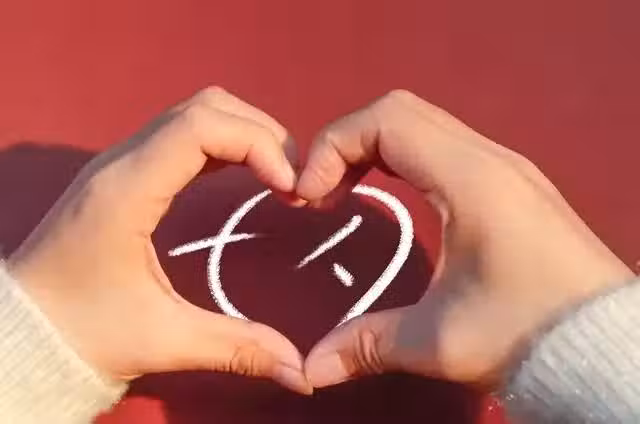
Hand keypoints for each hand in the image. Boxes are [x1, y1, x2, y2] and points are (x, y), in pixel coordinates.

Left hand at [7, 87, 311, 393]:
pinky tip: (249, 174)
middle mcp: (124, 162)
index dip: (258, 145)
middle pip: (207, 107)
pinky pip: (186, 133)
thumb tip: (301, 372)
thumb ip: (236, 349)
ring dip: (246, 134)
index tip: (290, 190)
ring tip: (279, 176)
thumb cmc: (84, 333)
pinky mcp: (130, 173)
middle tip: (294, 182)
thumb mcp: (164, 340)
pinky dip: (227, 143)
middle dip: (262, 135)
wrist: (26, 331)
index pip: (201, 126)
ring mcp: (124, 162)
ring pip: (197, 112)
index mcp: (127, 190)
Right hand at [298, 90, 633, 387]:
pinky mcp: (512, 184)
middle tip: (322, 195)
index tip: (309, 198)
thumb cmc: (527, 334)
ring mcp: (505, 167)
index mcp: (471, 178)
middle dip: (347, 145)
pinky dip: (402, 158)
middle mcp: (489, 159)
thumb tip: (310, 369)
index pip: (386, 120)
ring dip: (374, 149)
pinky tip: (392, 197)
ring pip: (423, 125)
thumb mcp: (439, 341)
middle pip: (400, 112)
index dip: (332, 147)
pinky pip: (443, 146)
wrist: (605, 347)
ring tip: (346, 194)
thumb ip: (367, 344)